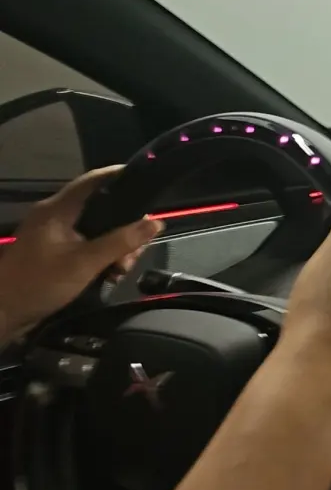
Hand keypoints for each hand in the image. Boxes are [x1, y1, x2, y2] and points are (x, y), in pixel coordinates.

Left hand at [0, 166, 162, 338]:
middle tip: (137, 251)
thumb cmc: (40, 283)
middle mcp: (55, 216)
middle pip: (101, 209)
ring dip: (116, 247)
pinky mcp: (55, 252)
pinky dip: (102, 256)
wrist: (3, 314)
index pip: (93, 181)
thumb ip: (121, 242)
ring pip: (97, 230)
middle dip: (125, 228)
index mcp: (57, 210)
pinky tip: (111, 274)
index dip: (120, 175)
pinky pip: (87, 245)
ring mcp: (54, 235)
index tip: (147, 181)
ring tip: (122, 270)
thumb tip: (156, 223)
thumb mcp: (85, 263)